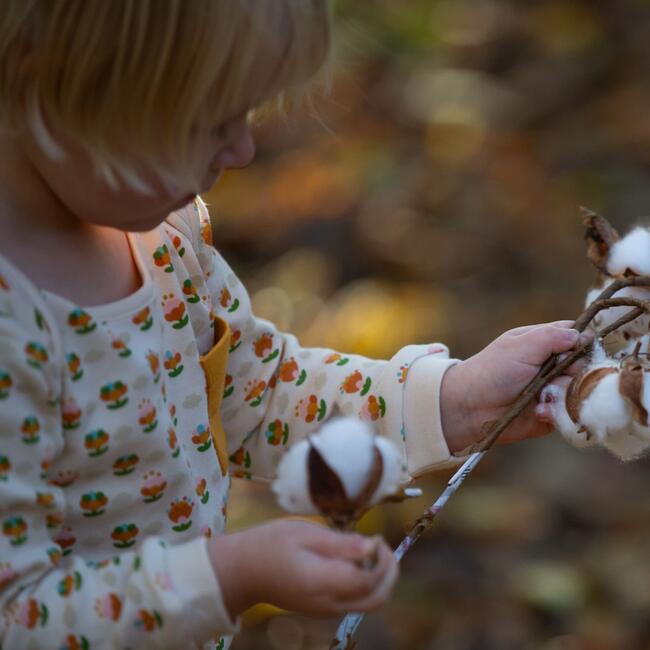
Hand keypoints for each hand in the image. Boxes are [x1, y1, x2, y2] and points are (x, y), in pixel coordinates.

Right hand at [209, 519, 397, 619]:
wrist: (242, 572)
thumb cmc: (270, 544)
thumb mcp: (304, 533)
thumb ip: (341, 543)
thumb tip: (373, 546)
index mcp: (323, 583)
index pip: (370, 579)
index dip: (382, 558)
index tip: (377, 536)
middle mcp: (329, 603)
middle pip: (378, 598)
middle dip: (390, 572)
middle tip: (382, 544)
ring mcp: (326, 610)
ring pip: (370, 602)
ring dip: (380, 578)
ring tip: (370, 550)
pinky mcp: (323, 608)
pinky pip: (356, 601)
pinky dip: (366, 583)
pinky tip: (353, 560)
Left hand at [440, 321, 588, 452]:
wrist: (471, 408)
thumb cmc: (492, 371)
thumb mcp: (520, 346)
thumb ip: (551, 336)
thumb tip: (583, 334)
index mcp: (543, 342)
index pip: (577, 335)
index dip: (582, 341)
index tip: (576, 348)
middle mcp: (553, 365)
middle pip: (586, 364)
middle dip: (573, 371)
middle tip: (551, 374)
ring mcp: (554, 389)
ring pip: (581, 390)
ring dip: (562, 393)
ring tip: (541, 395)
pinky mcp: (554, 413)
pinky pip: (571, 413)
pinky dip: (557, 412)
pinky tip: (539, 410)